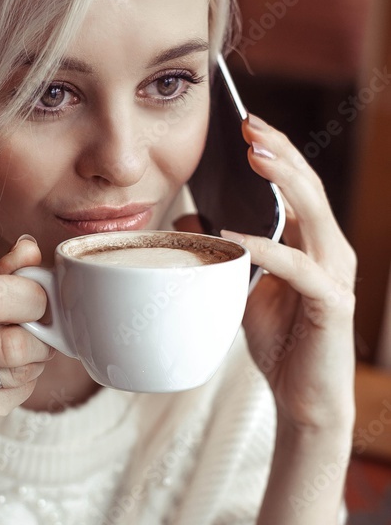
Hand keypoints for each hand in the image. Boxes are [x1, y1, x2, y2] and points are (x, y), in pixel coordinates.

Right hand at [0, 236, 52, 491]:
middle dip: (39, 340)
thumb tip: (30, 248)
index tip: (40, 304)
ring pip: (19, 371)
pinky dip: (17, 394)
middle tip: (37, 338)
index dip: (32, 299)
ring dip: (31, 366)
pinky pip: (12, 401)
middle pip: (12, 341)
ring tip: (10, 364)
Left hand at [222, 114, 356, 433]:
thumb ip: (224, 254)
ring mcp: (335, 276)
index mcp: (312, 243)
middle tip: (249, 126)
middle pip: (309, 189)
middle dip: (279, 153)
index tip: (245, 125)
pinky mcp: (332, 304)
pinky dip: (267, 249)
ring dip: (284, 183)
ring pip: (315, 216)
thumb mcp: (241, 289)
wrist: (304, 399)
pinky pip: (299, 268)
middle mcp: (331, 251)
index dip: (275, 152)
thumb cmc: (280, 343)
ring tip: (254, 158)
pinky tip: (237, 237)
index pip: (297, 185)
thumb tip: (188, 220)